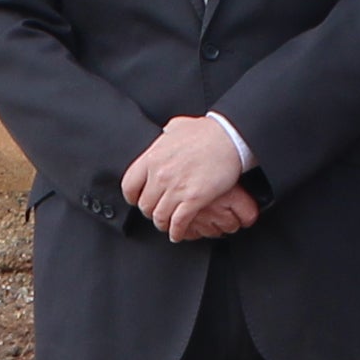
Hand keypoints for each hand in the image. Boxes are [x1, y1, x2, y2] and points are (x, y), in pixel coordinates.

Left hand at [120, 113, 250, 241]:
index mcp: (152, 158)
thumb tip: (165, 132)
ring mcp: (176, 188)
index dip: (133, 197)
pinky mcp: (193, 199)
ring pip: (160, 217)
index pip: (130, 185)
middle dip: (151, 212)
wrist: (229, 137)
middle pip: (145, 205)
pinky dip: (177, 231)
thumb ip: (167, 133)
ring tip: (167, 225)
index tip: (138, 201)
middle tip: (157, 213)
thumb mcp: (179, 126)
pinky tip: (178, 233)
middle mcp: (159, 175)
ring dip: (163, 224)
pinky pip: (178, 222)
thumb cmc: (208, 131)